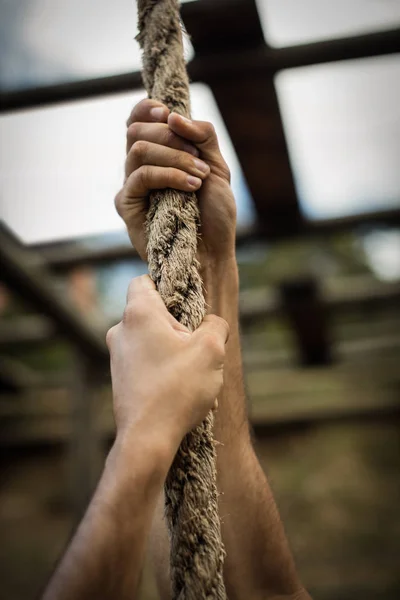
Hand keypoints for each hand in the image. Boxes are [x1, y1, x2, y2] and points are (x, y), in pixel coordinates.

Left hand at [106, 275, 228, 449]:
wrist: (147, 438)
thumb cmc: (177, 389)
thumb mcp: (211, 349)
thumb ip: (215, 325)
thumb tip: (212, 323)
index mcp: (138, 314)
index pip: (144, 280)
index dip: (166, 285)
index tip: (186, 304)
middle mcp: (120, 331)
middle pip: (151, 312)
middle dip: (176, 324)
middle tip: (196, 344)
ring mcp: (117, 357)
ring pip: (149, 338)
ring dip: (171, 348)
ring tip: (190, 371)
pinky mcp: (120, 379)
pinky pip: (145, 361)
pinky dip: (161, 367)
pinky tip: (178, 388)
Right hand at [115, 99, 236, 268]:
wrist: (213, 252)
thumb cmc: (214, 214)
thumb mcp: (217, 166)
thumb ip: (202, 135)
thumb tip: (172, 116)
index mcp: (158, 155)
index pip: (137, 120)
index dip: (148, 109)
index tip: (169, 114)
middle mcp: (139, 168)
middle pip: (136, 130)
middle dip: (171, 136)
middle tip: (198, 158)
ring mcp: (132, 186)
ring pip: (138, 149)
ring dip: (175, 157)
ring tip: (200, 176)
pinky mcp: (128, 206)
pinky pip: (140, 176)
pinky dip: (170, 174)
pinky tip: (191, 186)